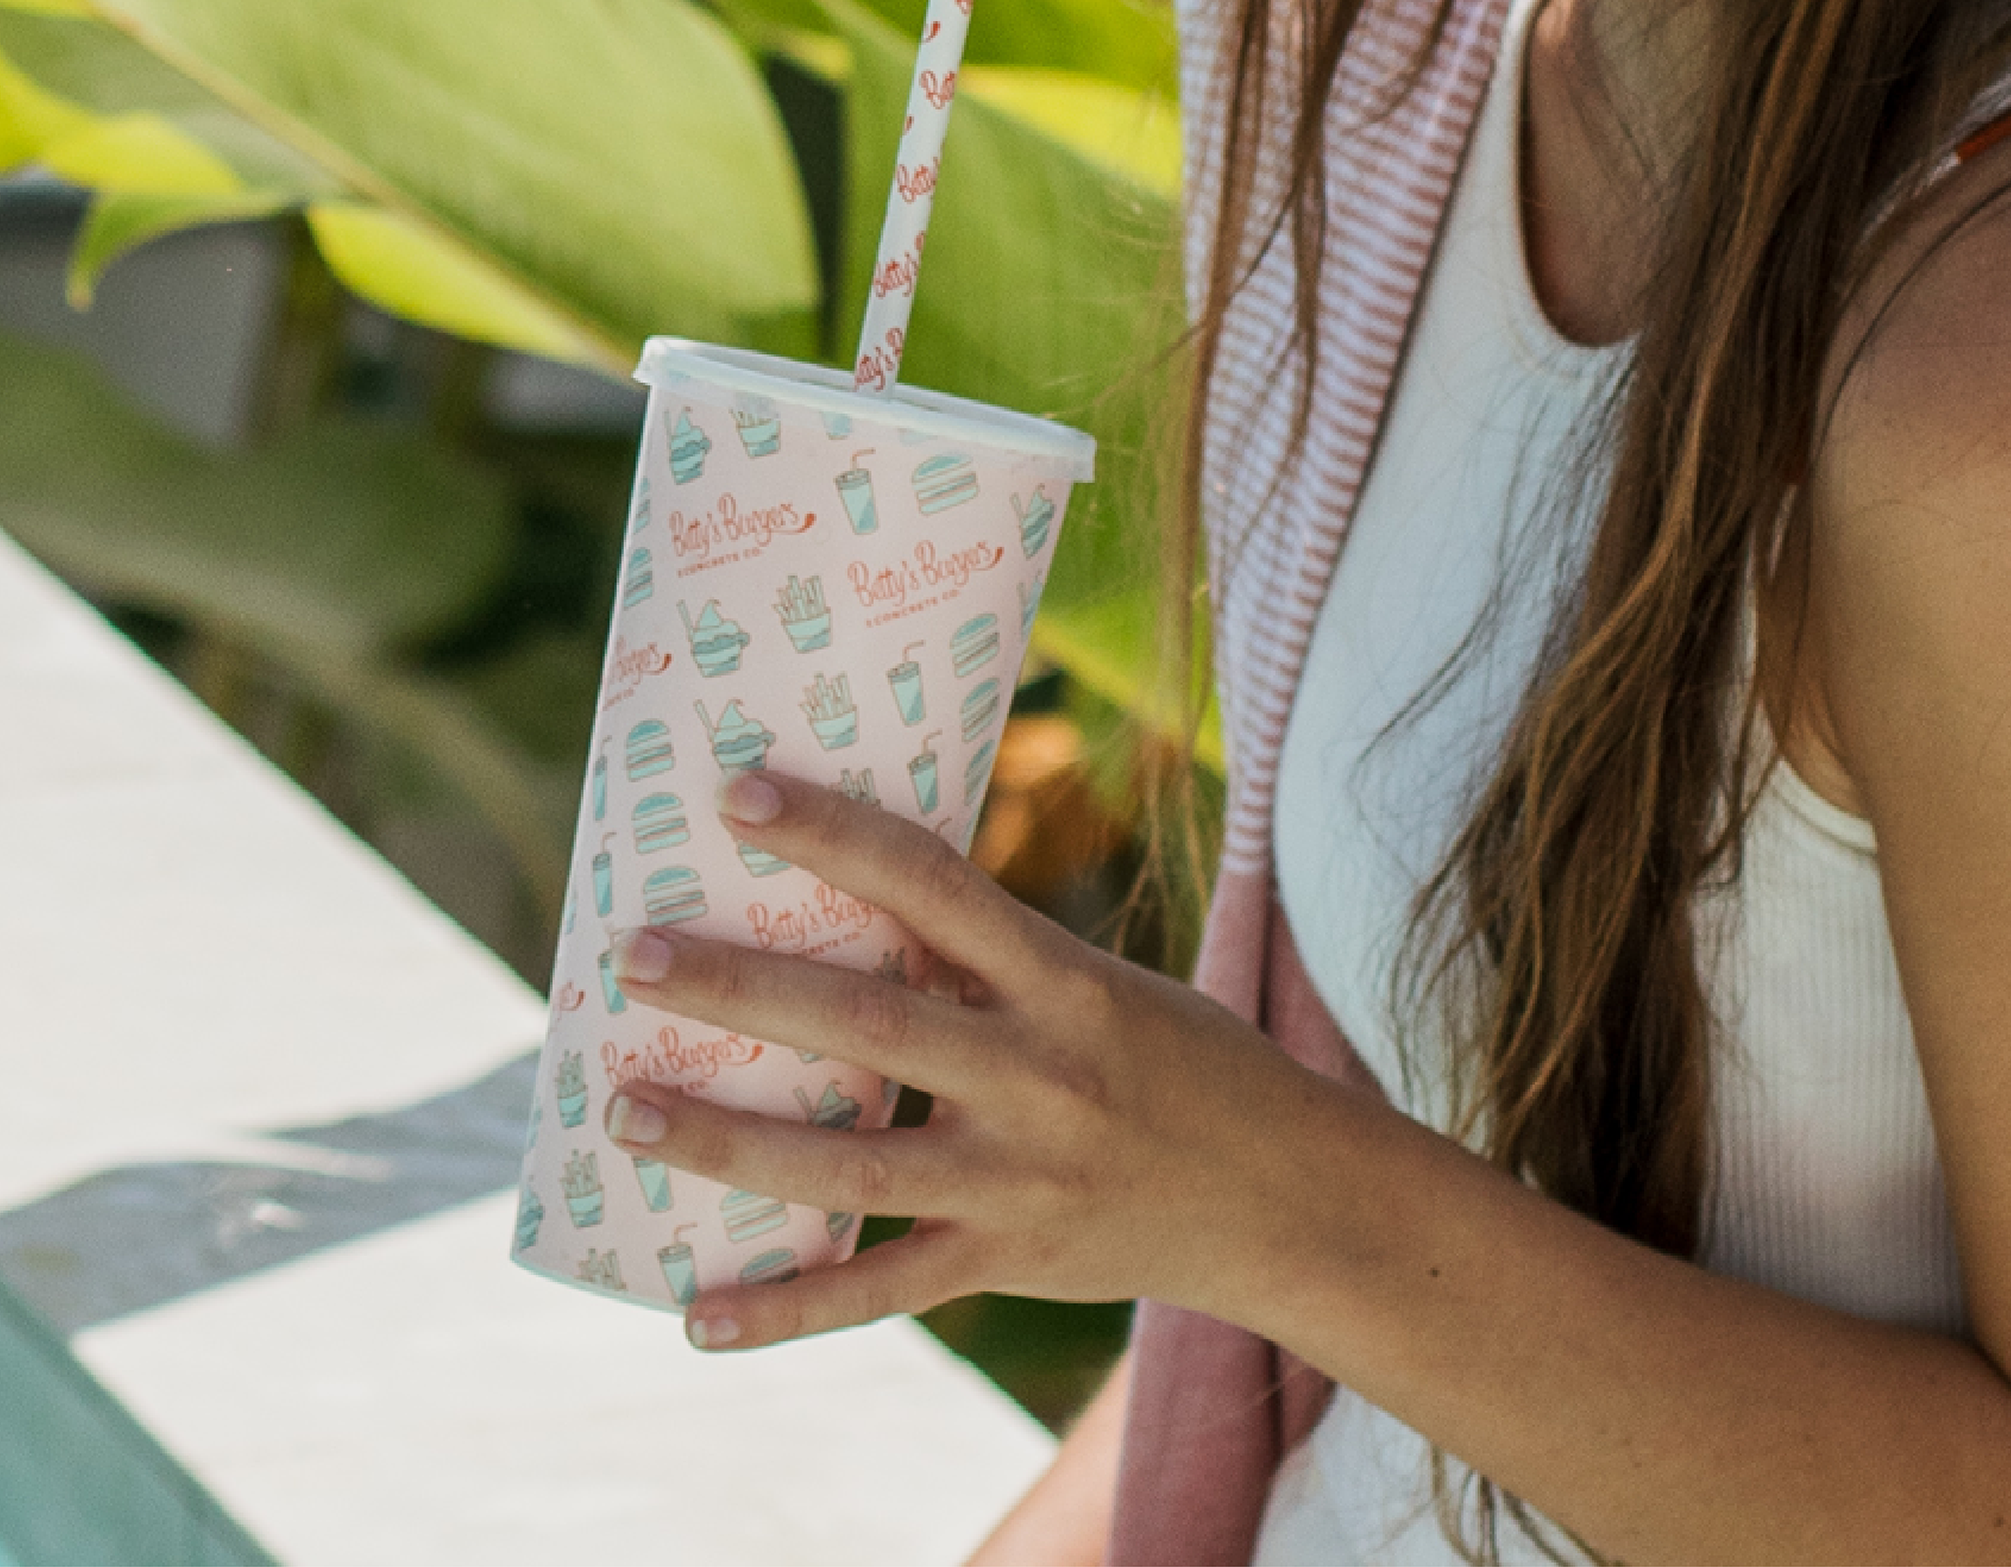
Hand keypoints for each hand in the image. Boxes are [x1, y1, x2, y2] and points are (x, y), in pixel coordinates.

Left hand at [604, 767, 1286, 1352]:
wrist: (1284, 1195)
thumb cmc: (1183, 1064)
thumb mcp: (1107, 989)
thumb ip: (993, 968)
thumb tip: (861, 921)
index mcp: (1068, 983)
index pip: (935, 886)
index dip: (835, 835)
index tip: (738, 792)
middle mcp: (1041, 1077)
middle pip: (869, 1025)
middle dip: (742, 989)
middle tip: (635, 953)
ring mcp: (1021, 1181)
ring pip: (851, 1168)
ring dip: (728, 1143)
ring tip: (626, 1114)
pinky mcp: (1008, 1263)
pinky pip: (880, 1292)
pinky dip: (788, 1310)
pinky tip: (697, 1317)